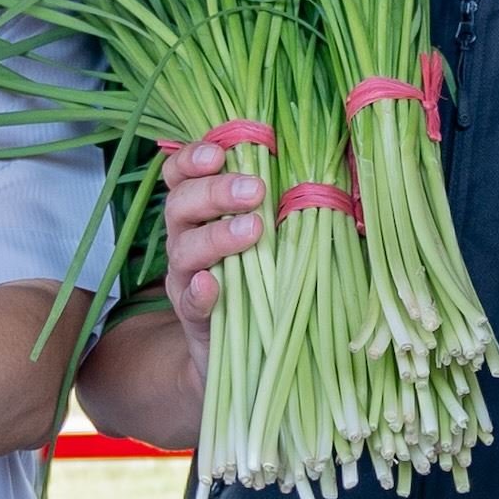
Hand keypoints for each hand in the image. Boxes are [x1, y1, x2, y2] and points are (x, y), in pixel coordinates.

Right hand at [149, 134, 268, 332]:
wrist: (244, 343)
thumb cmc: (259, 274)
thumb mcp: (265, 233)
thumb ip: (274, 204)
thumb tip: (318, 172)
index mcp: (197, 212)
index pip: (180, 175)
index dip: (191, 159)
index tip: (218, 155)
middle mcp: (183, 238)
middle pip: (180, 204)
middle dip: (215, 192)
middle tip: (254, 190)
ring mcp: (184, 277)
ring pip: (184, 249)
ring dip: (216, 236)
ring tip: (253, 230)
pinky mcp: (191, 315)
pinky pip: (189, 301)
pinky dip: (199, 292)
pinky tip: (212, 284)